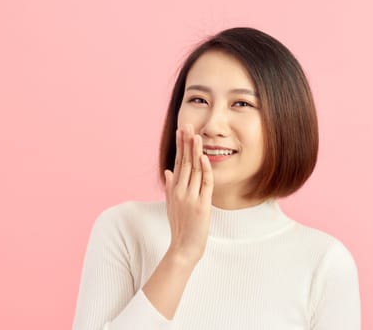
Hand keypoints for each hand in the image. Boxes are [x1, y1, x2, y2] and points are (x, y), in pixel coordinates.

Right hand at [164, 124, 213, 265]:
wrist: (183, 248)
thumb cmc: (180, 227)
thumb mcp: (172, 205)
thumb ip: (170, 187)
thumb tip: (168, 170)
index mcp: (174, 189)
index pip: (177, 162)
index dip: (180, 146)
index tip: (182, 131)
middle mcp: (180, 191)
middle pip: (184, 162)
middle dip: (186, 143)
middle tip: (187, 125)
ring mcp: (190, 197)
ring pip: (193, 170)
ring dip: (195, 152)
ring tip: (197, 135)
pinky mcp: (201, 205)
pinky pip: (204, 184)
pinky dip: (204, 170)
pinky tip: (204, 157)